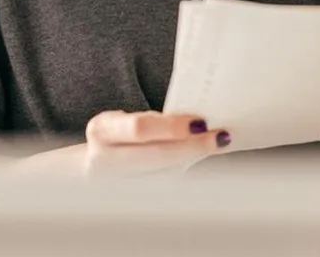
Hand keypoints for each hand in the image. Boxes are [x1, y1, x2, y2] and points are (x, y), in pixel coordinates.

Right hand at [13, 111, 230, 176]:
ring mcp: (116, 185)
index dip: (171, 127)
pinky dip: (187, 171)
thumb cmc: (124, 134)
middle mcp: (103, 160)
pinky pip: (166, 186)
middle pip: (155, 155)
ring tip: (215, 142)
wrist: (99, 165)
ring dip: (193, 159)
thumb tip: (198, 121)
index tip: (200, 122)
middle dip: (192, 146)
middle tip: (220, 137)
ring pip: (165, 175)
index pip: (140, 129)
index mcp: (102, 130)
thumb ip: (155, 121)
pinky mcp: (131, 199)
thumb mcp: (129, 119)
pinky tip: (199, 158)